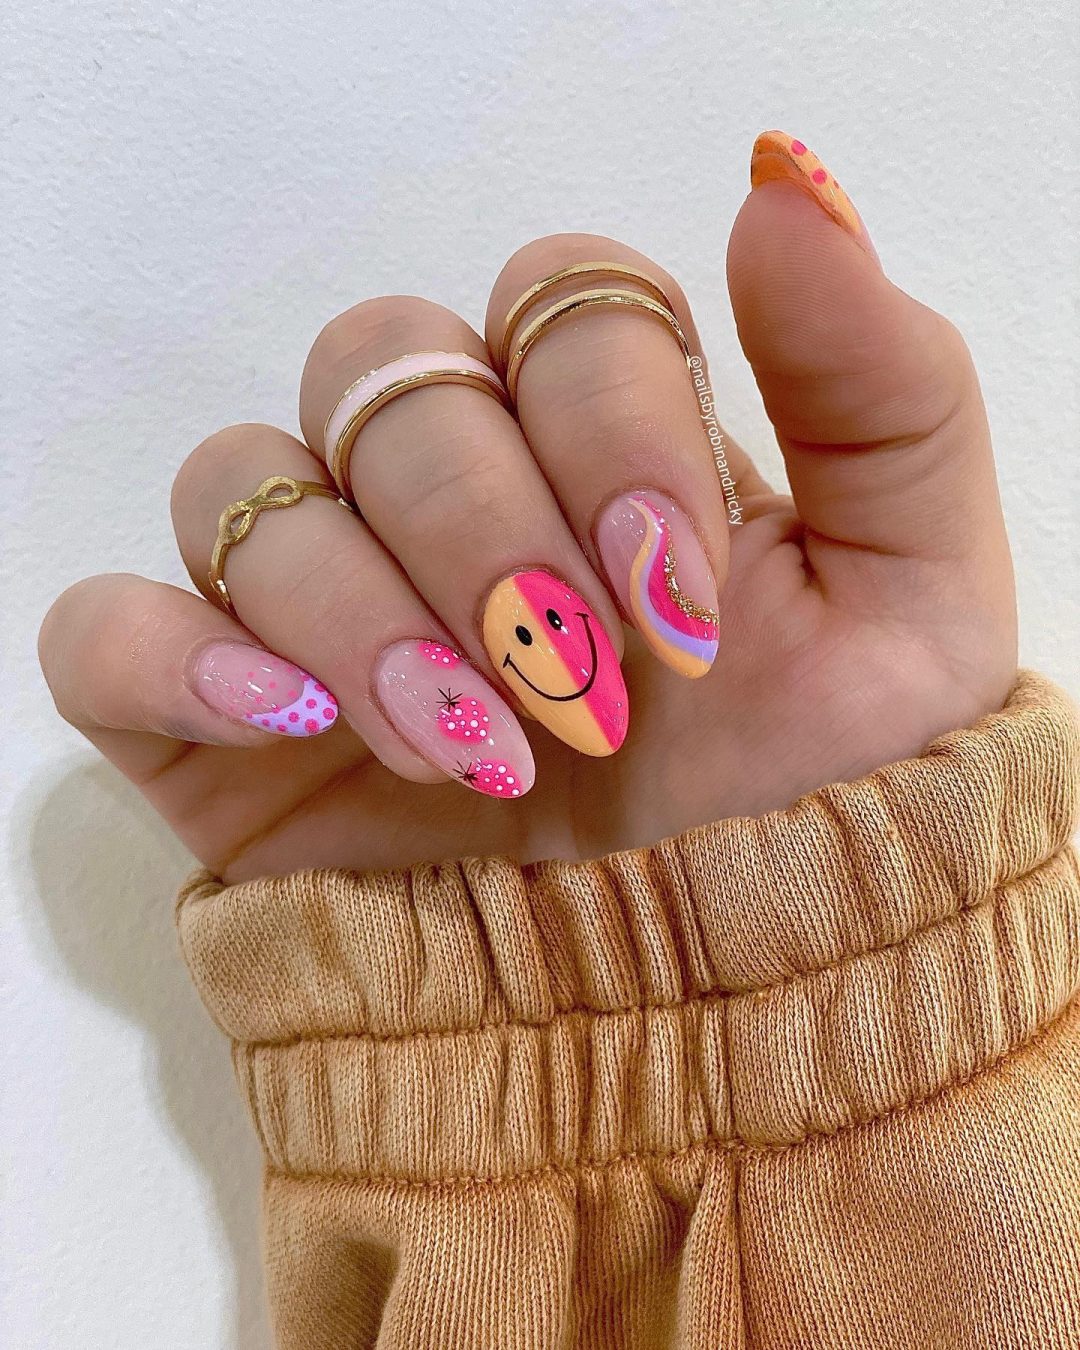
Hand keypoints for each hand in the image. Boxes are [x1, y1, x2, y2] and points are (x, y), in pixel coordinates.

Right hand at [39, 134, 1015, 881]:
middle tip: (579, 690)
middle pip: (384, 370)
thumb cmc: (830, 821)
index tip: (677, 602)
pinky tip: (292, 720)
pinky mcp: (221, 730)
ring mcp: (326, 609)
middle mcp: (456, 501)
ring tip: (473, 754)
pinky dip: (175, 655)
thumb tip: (779, 178)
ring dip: (360, 610)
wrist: (729, 1025)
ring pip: (249, 483)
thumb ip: (882, 386)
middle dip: (485, 529)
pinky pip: (109, 630)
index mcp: (608, 445)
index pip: (557, 299)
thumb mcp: (915, 608)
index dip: (611, 419)